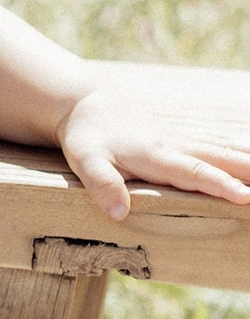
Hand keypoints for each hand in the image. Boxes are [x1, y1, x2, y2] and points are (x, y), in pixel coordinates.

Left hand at [57, 87, 249, 220]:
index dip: (220, 184)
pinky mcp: (182, 138)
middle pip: (220, 159)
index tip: (244, 197)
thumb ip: (102, 185)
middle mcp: (175, 145)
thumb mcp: (85, 161)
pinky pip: (218, 144)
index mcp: (156, 155)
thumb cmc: (88, 137)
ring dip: (249, 160)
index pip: (194, 172)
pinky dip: (240, 151)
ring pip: (224, 149)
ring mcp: (182, 140)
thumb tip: (118, 213)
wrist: (88, 106)